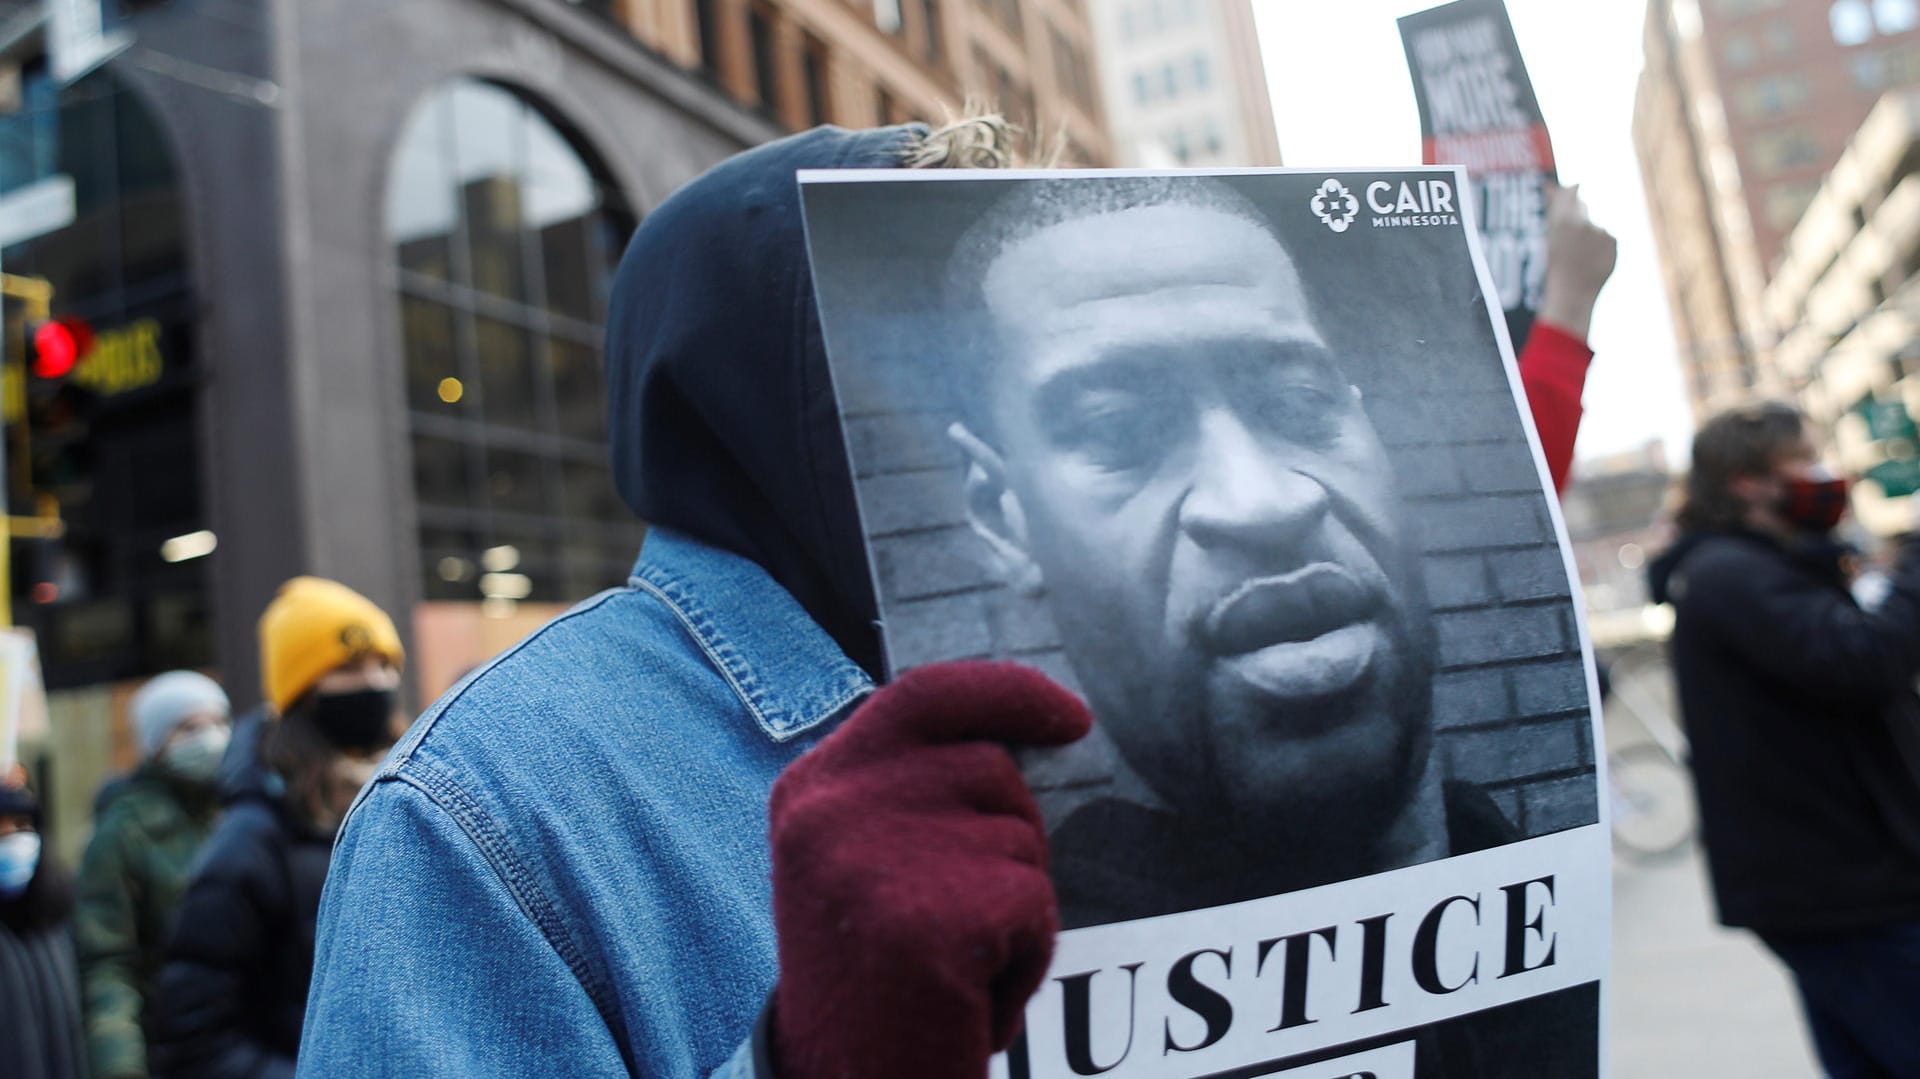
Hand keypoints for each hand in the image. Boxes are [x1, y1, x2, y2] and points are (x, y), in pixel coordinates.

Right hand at [769, 661, 1092, 1078]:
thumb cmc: (871, 982)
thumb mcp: (858, 862)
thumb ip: (910, 791)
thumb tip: (1022, 732)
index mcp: (812, 788)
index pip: (924, 694)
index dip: (1007, 692)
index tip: (1070, 715)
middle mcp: (833, 808)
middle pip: (988, 768)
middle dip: (1010, 836)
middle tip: (960, 919)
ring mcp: (879, 856)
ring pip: (1020, 837)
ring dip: (1015, 901)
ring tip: (955, 959)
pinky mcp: (934, 912)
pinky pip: (1035, 902)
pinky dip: (1027, 954)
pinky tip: (970, 991)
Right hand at [1536, 184, 1617, 340]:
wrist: (1572, 295)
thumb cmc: (1554, 268)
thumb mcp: (1549, 237)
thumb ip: (1561, 207)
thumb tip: (1574, 183)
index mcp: (1561, 221)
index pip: (1569, 193)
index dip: (1569, 192)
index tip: (1570, 191)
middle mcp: (1583, 223)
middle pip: (1582, 208)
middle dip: (1576, 217)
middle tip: (1569, 240)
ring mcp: (1600, 233)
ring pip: (1594, 226)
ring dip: (1588, 236)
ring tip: (1578, 258)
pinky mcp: (1613, 242)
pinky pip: (1606, 238)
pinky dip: (1600, 247)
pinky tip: (1590, 261)